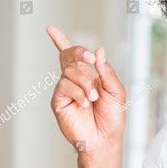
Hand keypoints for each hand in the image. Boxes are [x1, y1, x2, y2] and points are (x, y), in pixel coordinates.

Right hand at [47, 26, 125, 153]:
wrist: (105, 138)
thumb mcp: (116, 92)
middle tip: (91, 59)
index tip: (50, 29)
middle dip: (81, 53)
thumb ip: (107, 71)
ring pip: (70, 71)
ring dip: (86, 82)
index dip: (60, 41)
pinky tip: (85, 104)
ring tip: (94, 98)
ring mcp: (66, 90)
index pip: (72, 56)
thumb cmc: (112, 117)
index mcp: (90, 76)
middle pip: (70, 56)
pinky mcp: (59, 101)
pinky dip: (78, 93)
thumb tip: (100, 50)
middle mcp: (76, 80)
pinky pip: (65, 86)